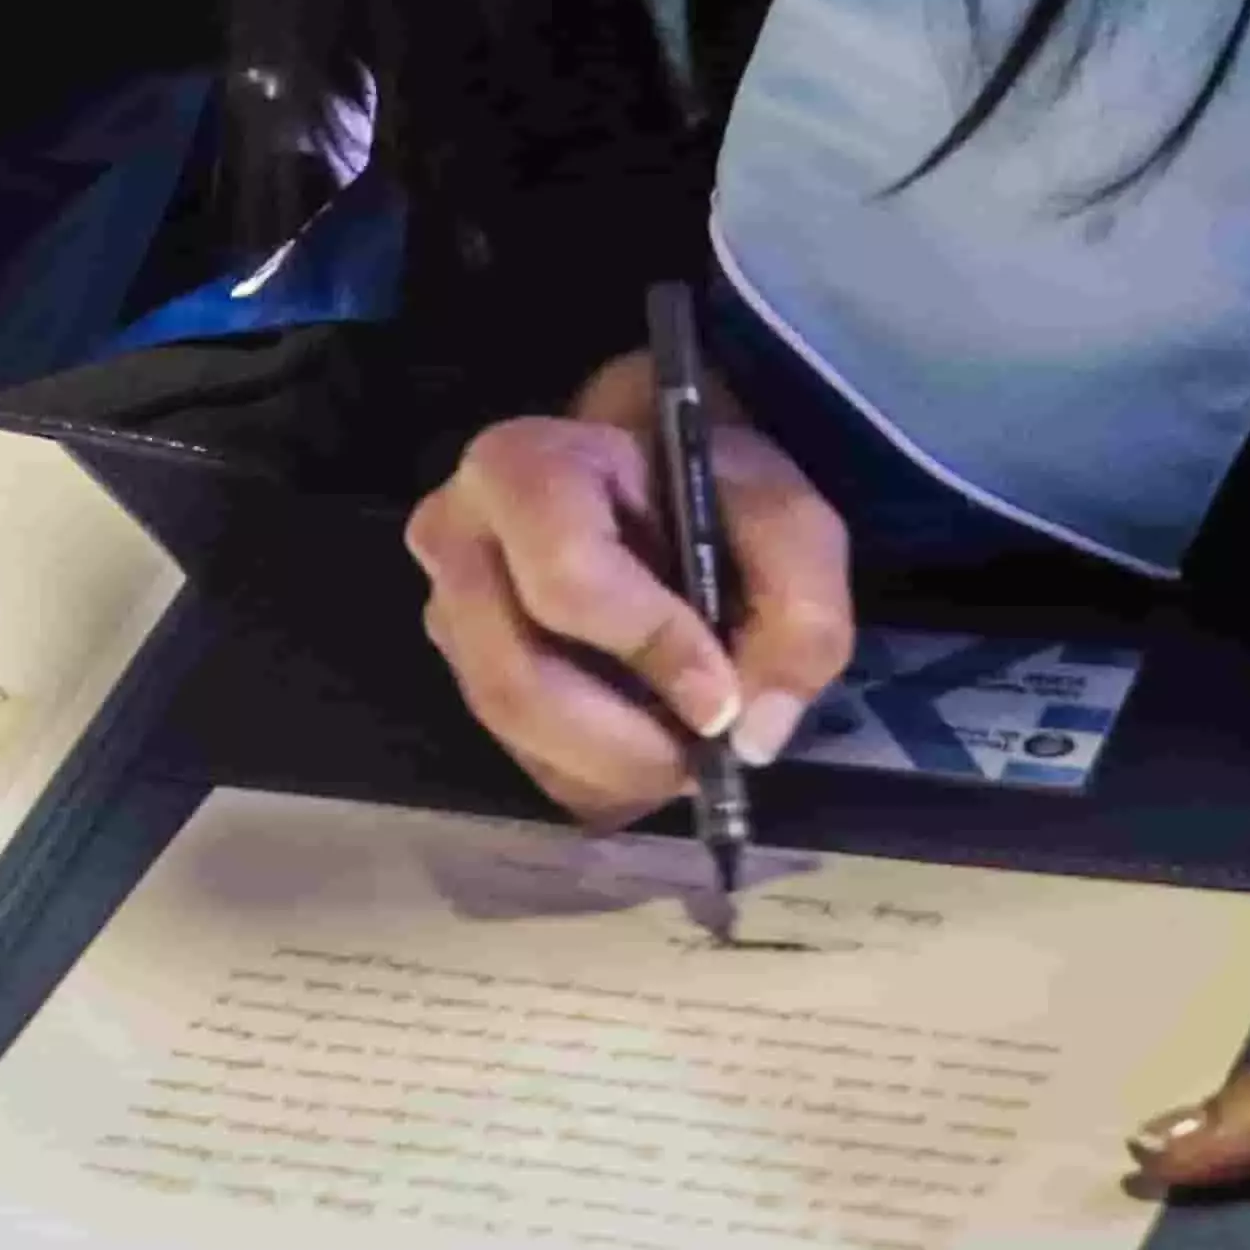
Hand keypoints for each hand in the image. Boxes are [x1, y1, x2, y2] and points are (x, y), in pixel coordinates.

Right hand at [404, 345, 857, 823]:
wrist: (657, 491)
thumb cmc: (712, 495)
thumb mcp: (788, 523)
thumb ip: (801, 610)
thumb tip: (750, 732)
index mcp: (524, 468)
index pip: (566, 579)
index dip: (649, 647)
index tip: (722, 695)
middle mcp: (455, 539)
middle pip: (518, 682)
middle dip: (627, 744)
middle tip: (708, 754)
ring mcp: (449, 613)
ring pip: (519, 737)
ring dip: (618, 769)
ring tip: (689, 746)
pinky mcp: (466, 675)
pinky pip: (526, 764)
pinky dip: (603, 781)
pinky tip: (653, 746)